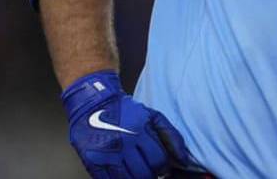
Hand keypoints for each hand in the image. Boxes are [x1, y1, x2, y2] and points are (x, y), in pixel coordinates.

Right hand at [61, 71, 197, 178]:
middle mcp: (122, 143)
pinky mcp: (92, 161)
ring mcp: (105, 154)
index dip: (164, 168)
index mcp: (139, 131)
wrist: (92, 104)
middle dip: (151, 175)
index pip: (158, 160)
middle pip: (144, 174)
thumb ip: (171, 136)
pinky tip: (123, 173)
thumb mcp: (152, 116)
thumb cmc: (125, 110)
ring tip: (137, 172)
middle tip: (150, 171)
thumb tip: (184, 160)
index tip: (163, 168)